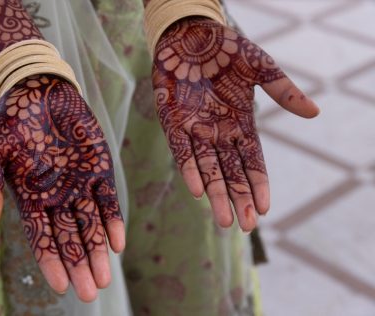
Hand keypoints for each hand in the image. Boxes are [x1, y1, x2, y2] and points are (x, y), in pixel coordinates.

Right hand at [0, 74, 124, 301]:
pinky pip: (108, 199)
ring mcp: (80, 184)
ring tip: (104, 278)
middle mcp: (57, 197)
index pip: (41, 237)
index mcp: (30, 198)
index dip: (50, 261)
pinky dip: (113, 220)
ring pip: (91, 225)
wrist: (37, 89)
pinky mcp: (99, 168)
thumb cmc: (9, 120)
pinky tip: (117, 243)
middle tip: (89, 291)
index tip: (61, 285)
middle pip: (70, 238)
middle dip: (79, 265)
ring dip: (99, 251)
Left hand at [152, 17, 318, 231]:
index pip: (252, 162)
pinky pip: (181, 151)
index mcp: (240, 123)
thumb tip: (314, 112)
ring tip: (224, 220)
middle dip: (239, 199)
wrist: (190, 34)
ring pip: (207, 169)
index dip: (258, 185)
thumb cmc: (226, 49)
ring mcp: (195, 129)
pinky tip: (197, 190)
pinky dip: (189, 170)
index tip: (264, 209)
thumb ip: (282, 90)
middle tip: (245, 227)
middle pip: (231, 172)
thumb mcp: (260, 67)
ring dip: (215, 194)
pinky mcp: (173, 123)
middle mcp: (218, 132)